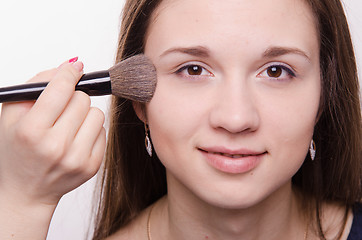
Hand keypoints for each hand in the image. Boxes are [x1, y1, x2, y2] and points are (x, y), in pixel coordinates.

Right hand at [0, 60, 105, 206]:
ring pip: (97, 114)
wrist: (26, 190)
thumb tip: (70, 65)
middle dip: (73, 98)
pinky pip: (103, 132)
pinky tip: (75, 140)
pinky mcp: (91, 167)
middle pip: (82, 100)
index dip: (69, 74)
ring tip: (68, 126)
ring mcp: (76, 159)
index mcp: (31, 131)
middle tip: (61, 110)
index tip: (75, 69)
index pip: (60, 90)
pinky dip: (91, 131)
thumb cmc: (18, 149)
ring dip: (84, 115)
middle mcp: (55, 146)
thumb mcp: (13, 114)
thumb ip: (39, 84)